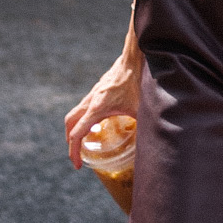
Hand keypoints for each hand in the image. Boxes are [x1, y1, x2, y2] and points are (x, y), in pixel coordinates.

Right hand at [65, 36, 142, 169]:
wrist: (136, 56)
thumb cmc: (139, 81)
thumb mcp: (142, 110)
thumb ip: (145, 129)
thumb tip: (152, 148)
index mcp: (97, 108)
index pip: (76, 134)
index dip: (74, 152)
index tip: (78, 166)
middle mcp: (91, 100)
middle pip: (70, 122)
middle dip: (70, 140)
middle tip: (77, 155)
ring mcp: (94, 92)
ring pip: (76, 112)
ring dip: (76, 127)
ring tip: (87, 141)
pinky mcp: (100, 87)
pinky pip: (85, 105)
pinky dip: (85, 117)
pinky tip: (100, 123)